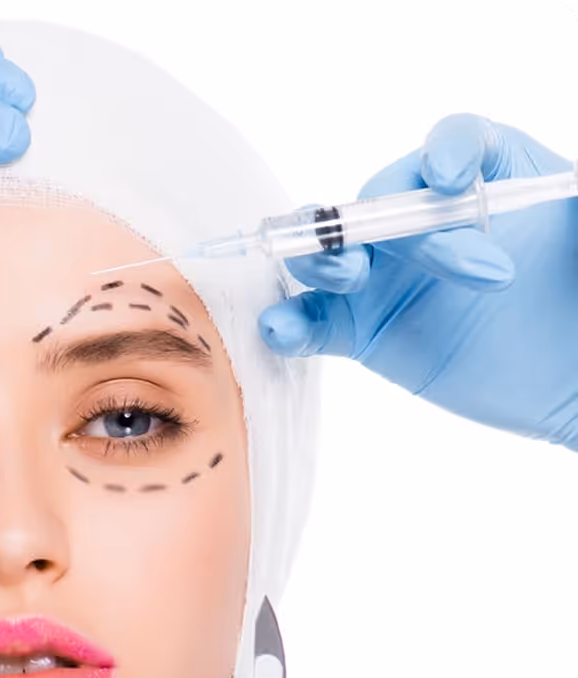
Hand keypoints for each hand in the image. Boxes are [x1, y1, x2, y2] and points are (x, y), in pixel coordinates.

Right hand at [259, 114, 577, 451]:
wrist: (570, 380)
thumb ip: (576, 193)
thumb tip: (576, 180)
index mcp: (483, 179)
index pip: (451, 143)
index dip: (445, 153)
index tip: (454, 183)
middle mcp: (422, 220)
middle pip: (378, 200)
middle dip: (384, 225)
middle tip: (436, 266)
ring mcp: (384, 276)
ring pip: (326, 253)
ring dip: (321, 259)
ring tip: (351, 280)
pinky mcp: (360, 330)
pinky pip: (312, 321)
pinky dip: (288, 323)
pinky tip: (282, 328)